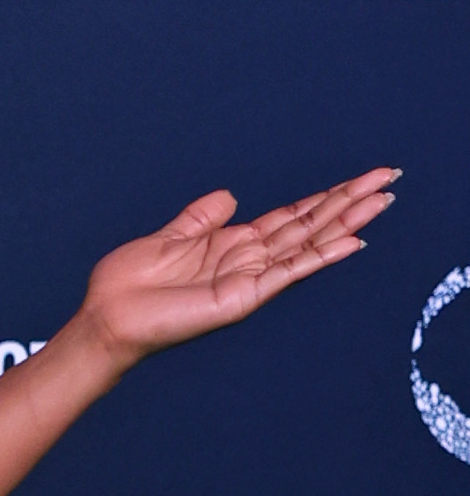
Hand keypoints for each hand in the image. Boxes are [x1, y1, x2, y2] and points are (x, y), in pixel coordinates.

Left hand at [74, 172, 397, 364]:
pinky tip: (351, 241)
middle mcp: (249, 260)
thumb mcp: (169, 237)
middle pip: (311, 224)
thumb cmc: (129, 285)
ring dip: (346, 221)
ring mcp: (250, 278)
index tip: (361, 179)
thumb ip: (201, 218)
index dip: (326, 197)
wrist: (106, 318)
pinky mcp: (242, 296)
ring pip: (309, 243)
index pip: (292, 216)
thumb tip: (229, 195)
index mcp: (234, 243)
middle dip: (349, 200)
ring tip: (382, 200)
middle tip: (389, 178)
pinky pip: (289, 272)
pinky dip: (321, 256)